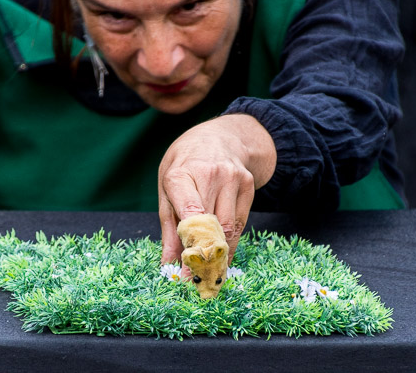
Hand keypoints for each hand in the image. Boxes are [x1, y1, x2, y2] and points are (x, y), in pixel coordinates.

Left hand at [159, 114, 276, 276]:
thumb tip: (168, 263)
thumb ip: (168, 226)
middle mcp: (210, 174)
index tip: (187, 267)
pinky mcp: (248, 185)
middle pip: (210, 225)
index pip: (189, 211)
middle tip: (196, 280)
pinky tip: (222, 256)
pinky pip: (239, 224)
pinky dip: (230, 244)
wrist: (219, 136)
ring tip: (209, 273)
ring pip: (228, 228)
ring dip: (218, 255)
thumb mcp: (166, 186)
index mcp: (181, 174)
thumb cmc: (185, 163)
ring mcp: (233, 179)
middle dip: (203, 257)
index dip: (190, 241)